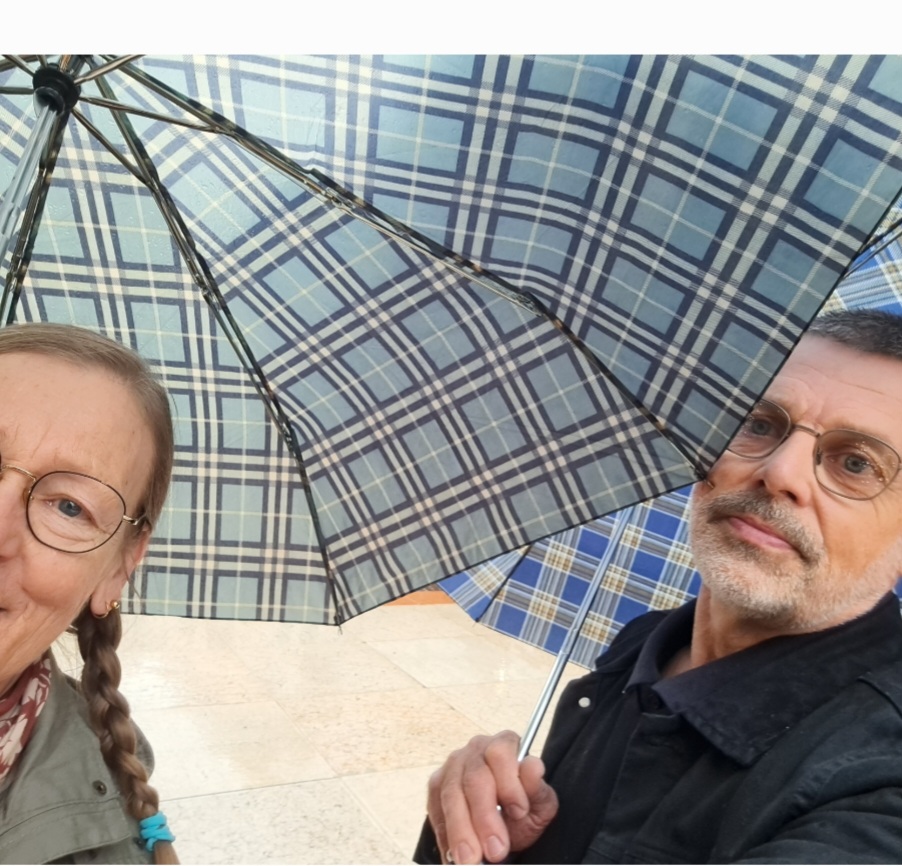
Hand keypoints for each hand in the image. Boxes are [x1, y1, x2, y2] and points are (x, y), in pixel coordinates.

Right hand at [426, 730, 558, 863]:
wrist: (505, 821)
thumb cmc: (522, 808)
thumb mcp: (538, 802)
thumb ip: (536, 787)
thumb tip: (532, 767)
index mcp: (504, 744)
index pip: (500, 752)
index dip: (509, 783)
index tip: (519, 812)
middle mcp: (476, 750)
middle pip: (474, 778)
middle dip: (484, 818)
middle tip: (495, 850)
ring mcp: (453, 766)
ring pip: (452, 795)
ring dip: (461, 831)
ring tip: (471, 859)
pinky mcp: (436, 786)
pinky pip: (436, 809)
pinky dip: (446, 835)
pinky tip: (456, 853)